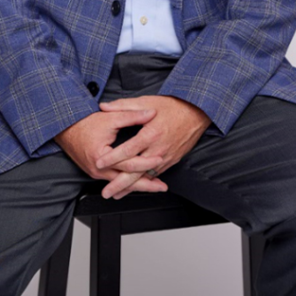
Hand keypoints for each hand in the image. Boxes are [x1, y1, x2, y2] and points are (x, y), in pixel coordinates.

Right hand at [54, 110, 169, 198]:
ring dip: (138, 185)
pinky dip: (128, 182)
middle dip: (146, 184)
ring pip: (121, 184)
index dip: (145, 161)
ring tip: (155, 187)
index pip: (128, 163)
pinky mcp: (97, 173)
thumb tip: (151, 113)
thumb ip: (132, 115)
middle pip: (126, 180)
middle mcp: (98, 169)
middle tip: (162, 186)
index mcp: (101, 156)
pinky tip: (140, 183)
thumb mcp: (111, 117)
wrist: (66, 128)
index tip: (159, 158)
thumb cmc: (85, 123)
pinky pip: (115, 180)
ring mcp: (96, 173)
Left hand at [95, 96, 210, 197]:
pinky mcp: (172, 160)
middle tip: (106, 192)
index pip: (127, 150)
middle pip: (136, 171)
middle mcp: (158, 148)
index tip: (99, 164)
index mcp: (150, 134)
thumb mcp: (146, 101)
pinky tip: (137, 187)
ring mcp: (166, 156)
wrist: (196, 112)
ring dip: (131, 187)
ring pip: (146, 176)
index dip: (112, 158)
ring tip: (117, 194)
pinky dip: (146, 182)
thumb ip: (123, 106)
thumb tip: (104, 106)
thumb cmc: (172, 106)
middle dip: (119, 184)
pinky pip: (156, 174)